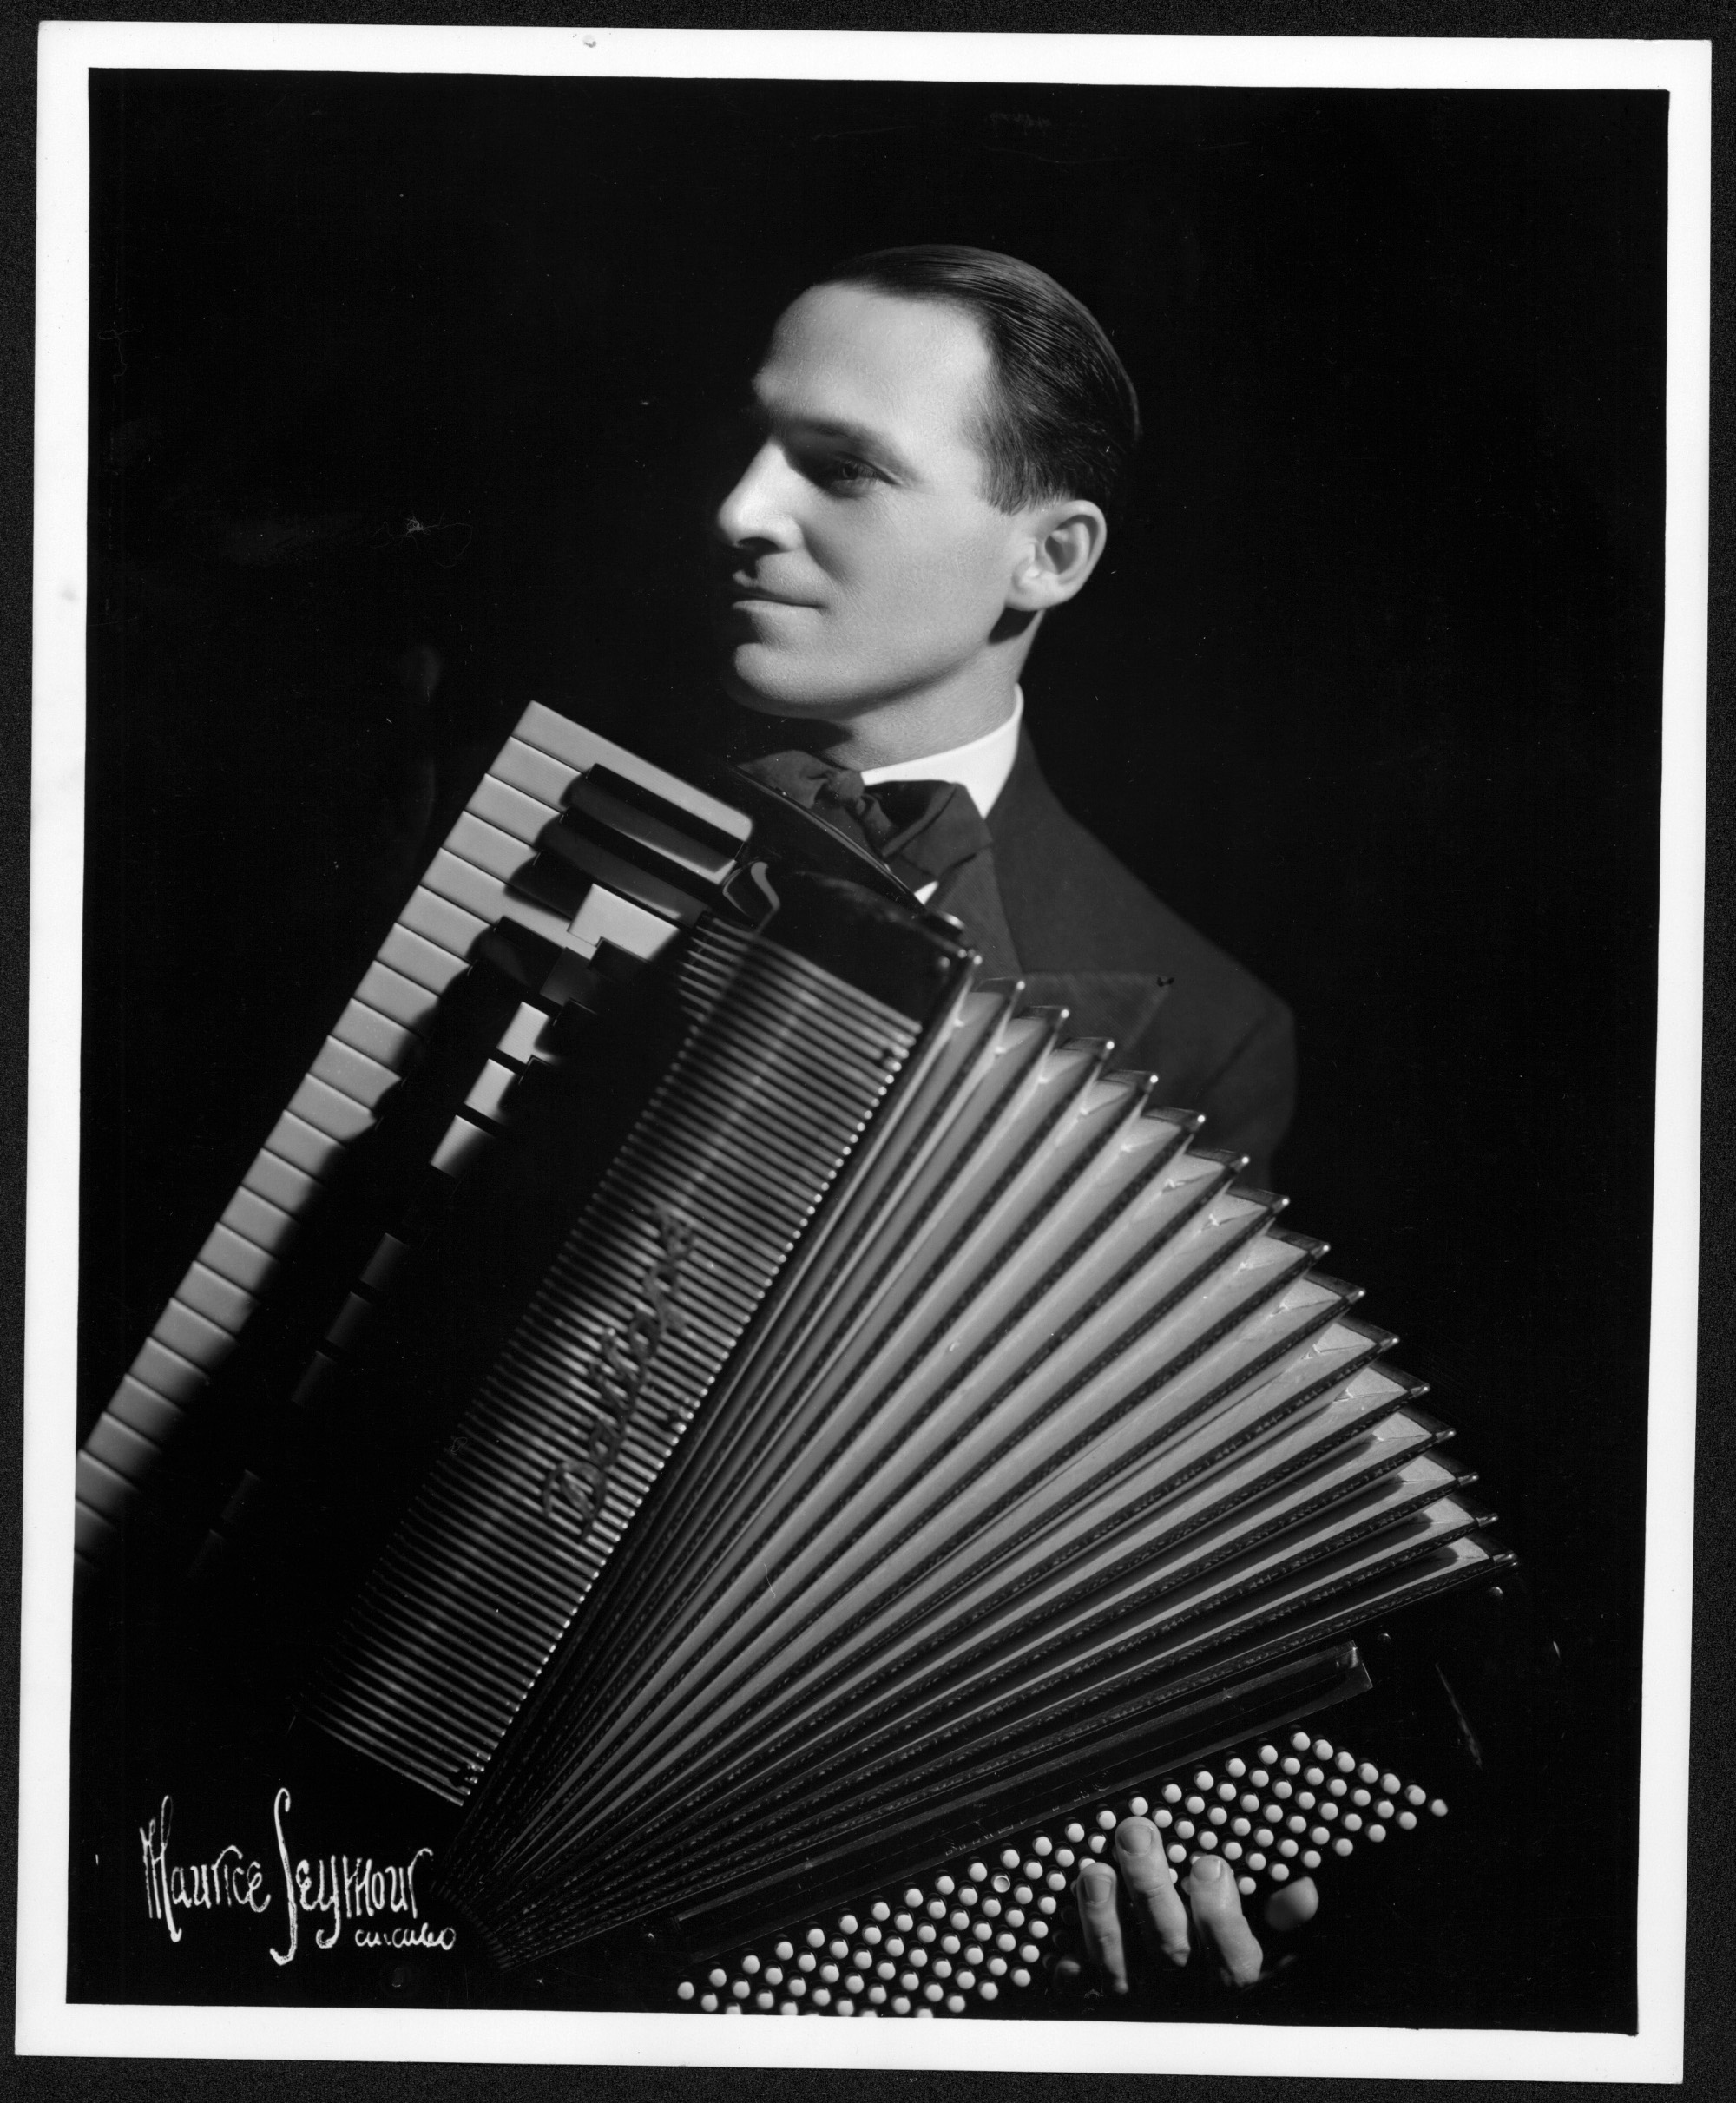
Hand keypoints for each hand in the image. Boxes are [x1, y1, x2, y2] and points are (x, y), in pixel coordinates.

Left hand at [1057, 1817, 1318, 1997]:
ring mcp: (1139, 2002)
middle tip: (1134, 1831)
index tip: (1208, 1863)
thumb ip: (1287, 1921)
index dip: (1220, 1913)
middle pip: (1168, 1948)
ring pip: (1119, 1968)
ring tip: (1095, 1871)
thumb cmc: (1228, 1961)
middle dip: (1148, 1886)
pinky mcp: (1097, 2006)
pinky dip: (1070, 1971)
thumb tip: (1301, 1892)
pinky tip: (1062, 1949)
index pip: (1232, 1958)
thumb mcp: (1273, 1949)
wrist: (1184, 2029)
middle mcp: (1184, 1995)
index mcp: (1229, 1976)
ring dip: (1103, 1917)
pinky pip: (1080, 1994)